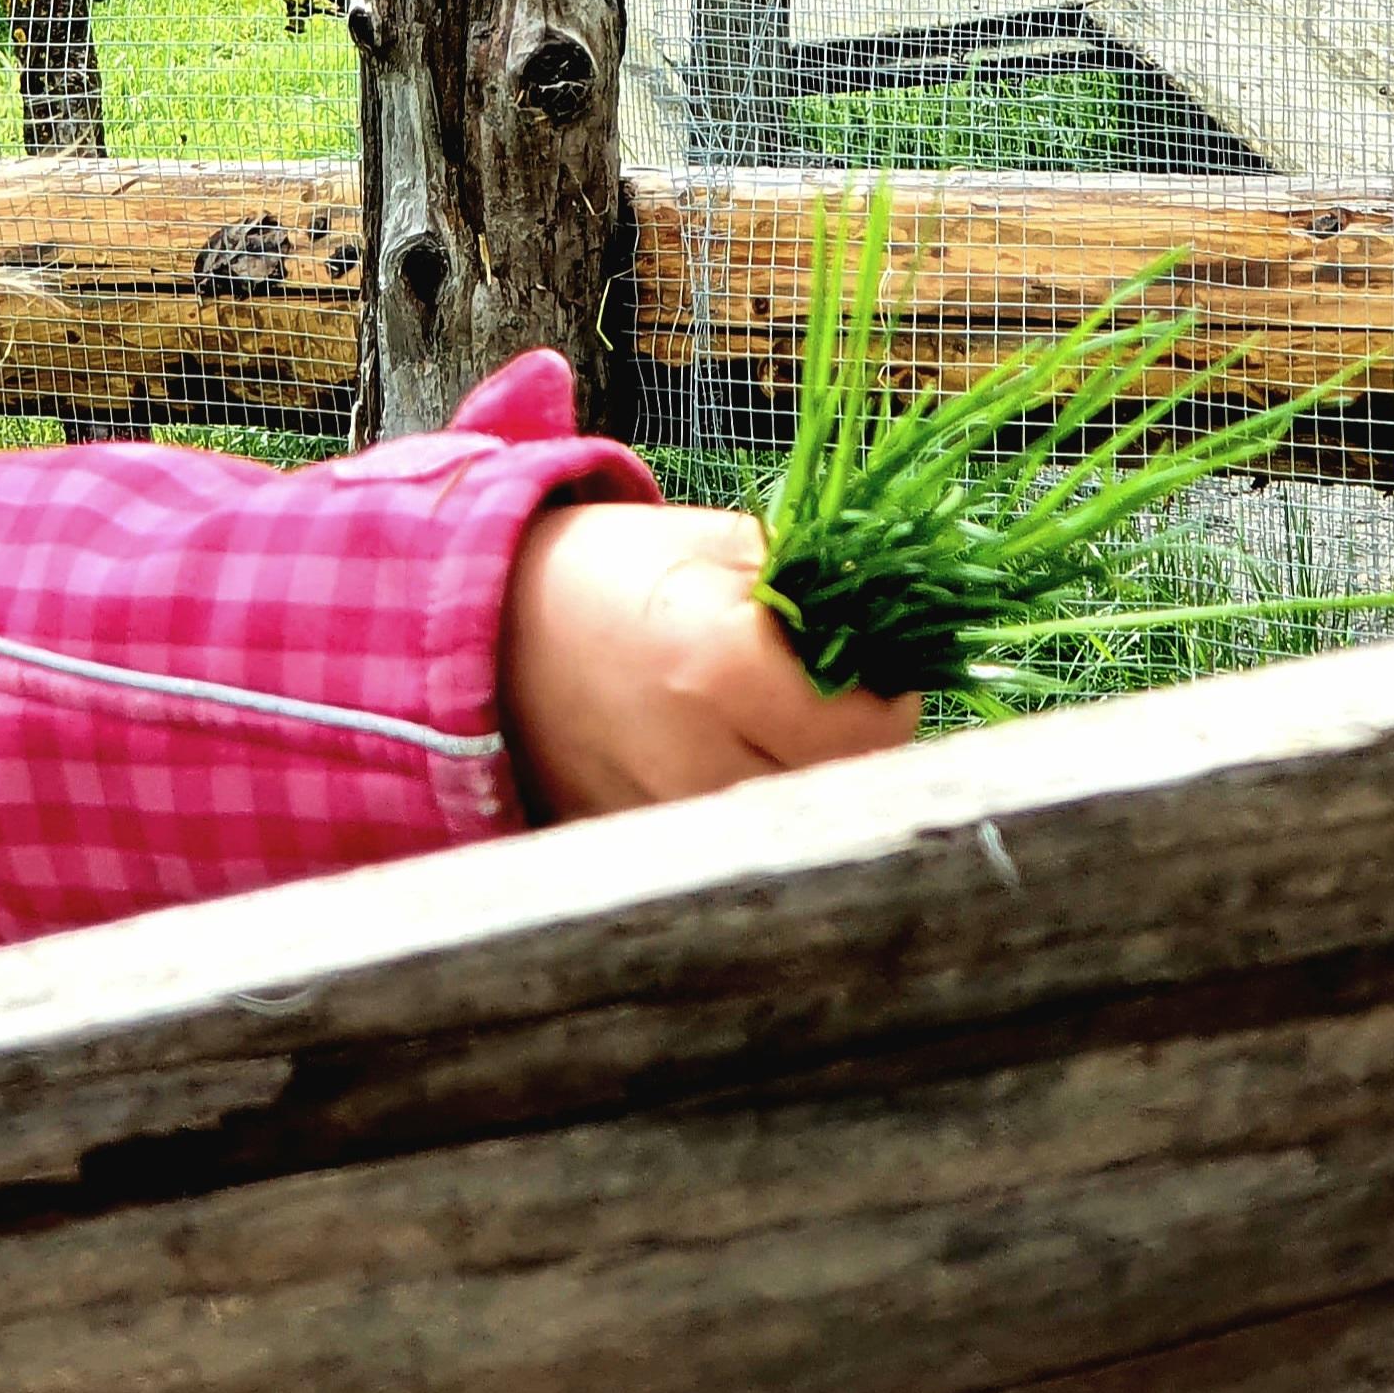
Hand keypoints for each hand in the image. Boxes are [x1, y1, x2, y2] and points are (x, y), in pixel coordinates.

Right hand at [499, 502, 919, 820]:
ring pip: (791, 825)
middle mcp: (693, 757)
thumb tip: (902, 608)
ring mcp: (660, 815)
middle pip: (841, 785)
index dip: (889, 694)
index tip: (875, 668)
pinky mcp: (636, 848)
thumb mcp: (717, 544)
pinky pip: (731, 847)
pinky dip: (749, 812)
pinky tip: (730, 763)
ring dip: (806, 781)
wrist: (491, 625)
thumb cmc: (613, 574)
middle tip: (835, 698)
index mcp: (720, 667)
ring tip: (779, 730)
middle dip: (855, 741)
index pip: (870, 724)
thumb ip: (817, 579)